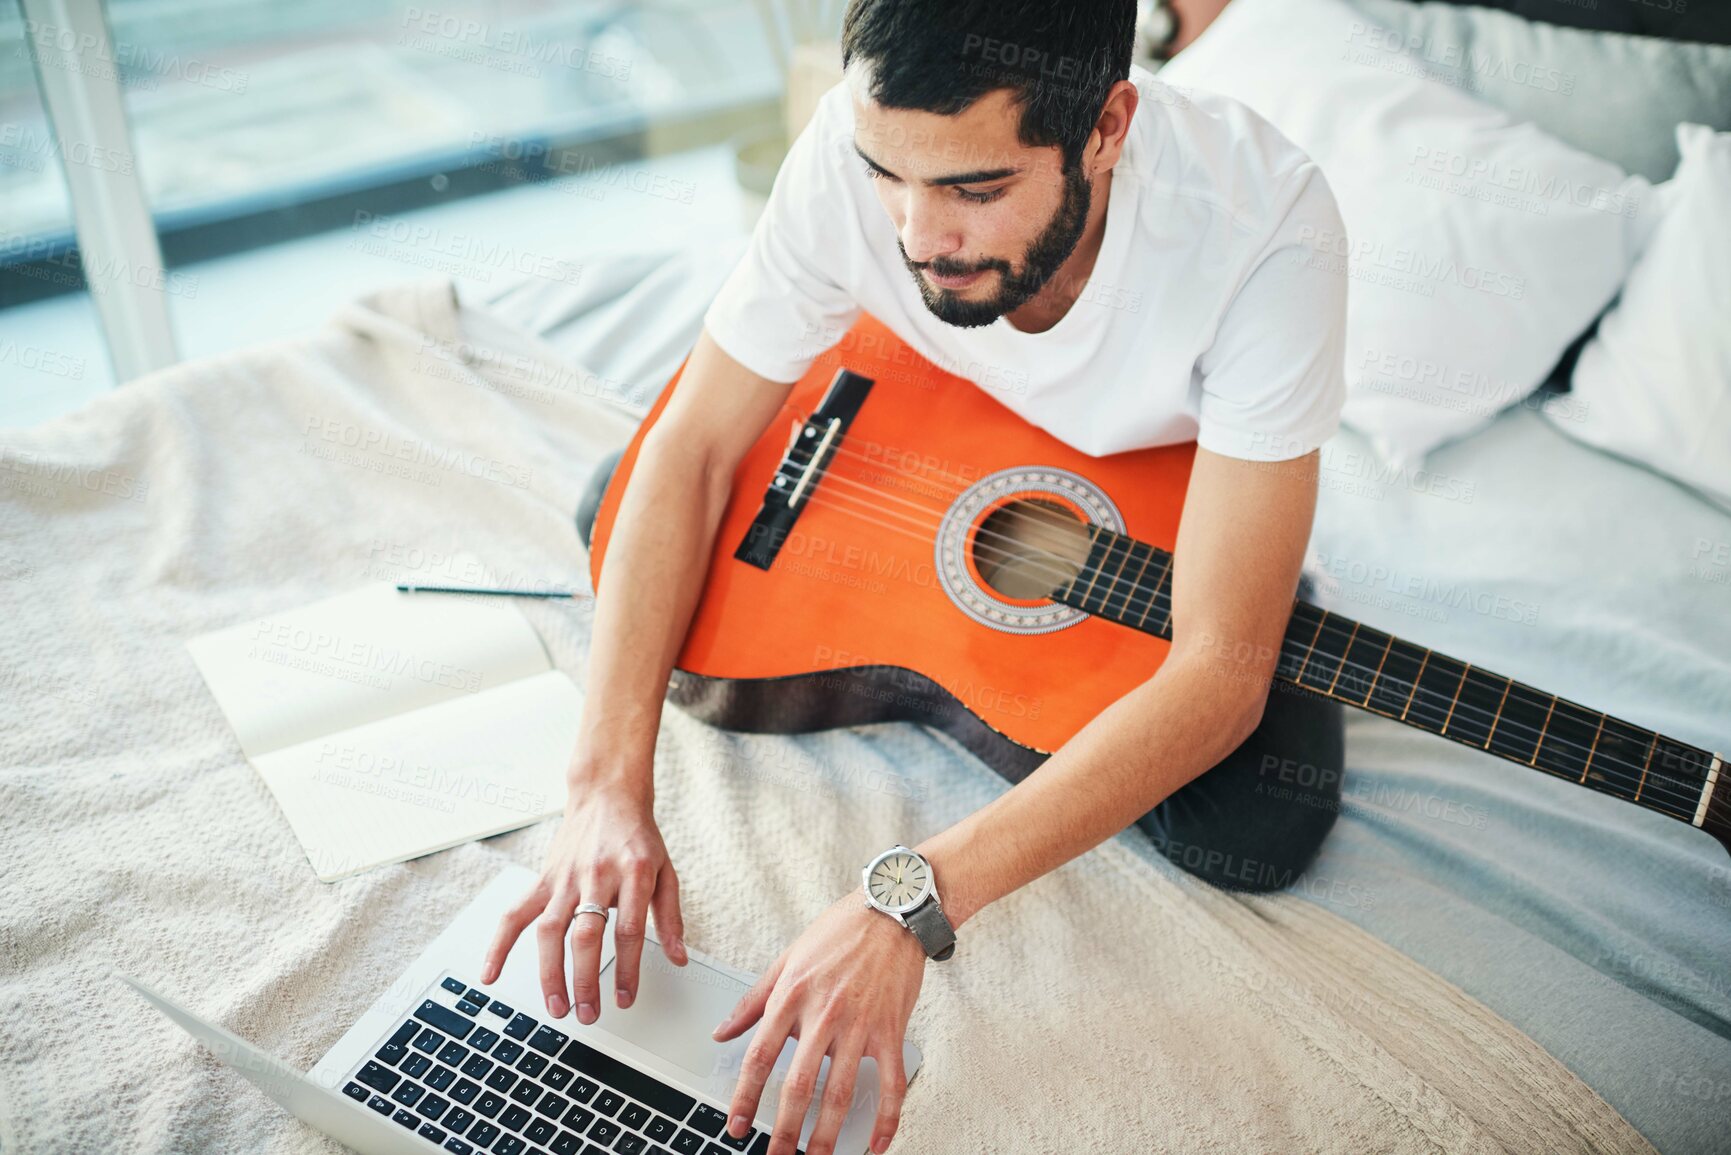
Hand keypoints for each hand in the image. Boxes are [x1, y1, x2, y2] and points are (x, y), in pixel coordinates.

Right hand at [480, 778, 687, 1021]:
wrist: (607, 795)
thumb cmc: (637, 837)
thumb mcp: (666, 872)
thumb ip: (671, 917)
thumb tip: (678, 959)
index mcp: (634, 873)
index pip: (629, 931)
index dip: (627, 969)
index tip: (624, 999)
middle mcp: (597, 876)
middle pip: (586, 934)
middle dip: (585, 980)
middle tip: (588, 1014)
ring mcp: (566, 877)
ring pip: (550, 929)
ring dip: (550, 972)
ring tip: (556, 1007)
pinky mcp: (544, 878)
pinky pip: (516, 913)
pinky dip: (499, 944)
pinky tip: (491, 973)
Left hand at [713, 891, 923, 1154]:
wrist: (893, 911)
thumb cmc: (841, 931)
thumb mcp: (786, 959)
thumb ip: (753, 1000)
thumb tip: (721, 1032)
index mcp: (793, 995)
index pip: (760, 1056)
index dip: (745, 1096)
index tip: (737, 1125)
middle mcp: (825, 1014)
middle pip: (798, 1085)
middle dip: (784, 1130)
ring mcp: (861, 1025)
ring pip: (840, 1093)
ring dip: (826, 1134)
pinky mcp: (891, 1031)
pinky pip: (891, 1084)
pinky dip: (886, 1120)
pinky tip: (875, 1145)